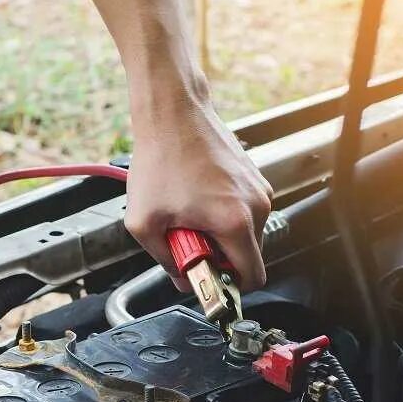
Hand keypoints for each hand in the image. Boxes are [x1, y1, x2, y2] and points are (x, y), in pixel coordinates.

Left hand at [124, 98, 272, 291]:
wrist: (173, 113)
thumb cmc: (160, 159)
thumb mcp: (144, 223)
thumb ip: (164, 261)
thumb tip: (181, 277)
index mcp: (235, 222)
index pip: (252, 279)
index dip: (228, 288)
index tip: (206, 279)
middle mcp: (256, 206)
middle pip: (248, 257)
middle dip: (218, 258)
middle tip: (187, 240)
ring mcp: (258, 189)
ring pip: (245, 234)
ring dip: (218, 235)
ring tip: (188, 215)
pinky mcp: (253, 177)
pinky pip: (243, 212)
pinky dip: (222, 214)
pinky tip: (196, 199)